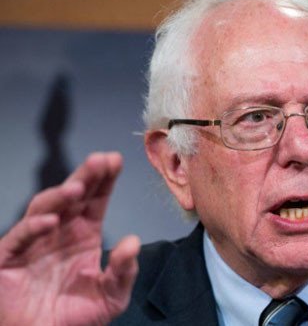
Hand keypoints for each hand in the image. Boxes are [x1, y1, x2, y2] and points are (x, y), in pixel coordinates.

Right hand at [0, 152, 139, 325]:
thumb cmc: (75, 316)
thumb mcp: (111, 296)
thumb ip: (124, 272)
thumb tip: (133, 242)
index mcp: (84, 233)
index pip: (96, 200)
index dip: (105, 181)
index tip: (116, 160)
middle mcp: (60, 231)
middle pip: (72, 196)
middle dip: (86, 176)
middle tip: (100, 160)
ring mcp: (34, 241)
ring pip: (44, 208)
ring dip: (60, 195)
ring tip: (77, 187)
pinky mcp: (9, 257)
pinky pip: (19, 237)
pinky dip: (33, 227)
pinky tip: (50, 221)